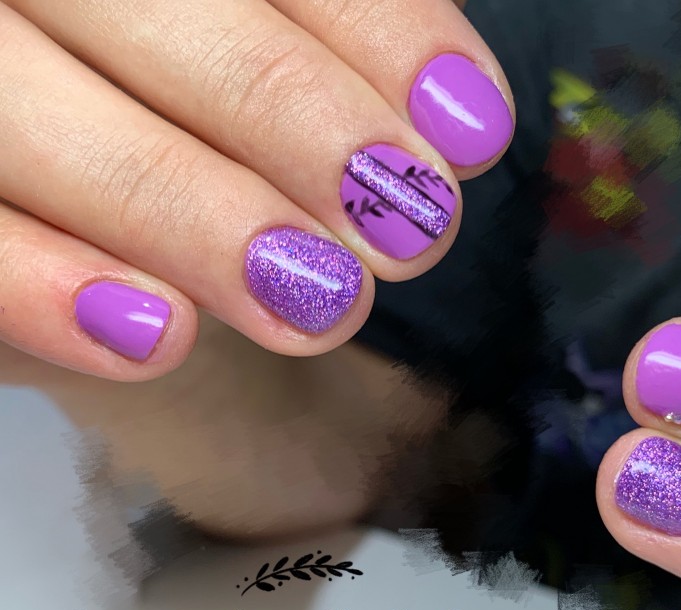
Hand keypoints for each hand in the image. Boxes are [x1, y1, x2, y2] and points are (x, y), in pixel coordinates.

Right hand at [0, 0, 512, 379]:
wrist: (59, 191)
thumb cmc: (170, 116)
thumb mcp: (241, 66)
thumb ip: (335, 60)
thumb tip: (461, 121)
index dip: (376, 29)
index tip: (470, 130)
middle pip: (139, 6)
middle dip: (290, 116)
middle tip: (409, 229)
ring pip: (24, 113)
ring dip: (190, 212)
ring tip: (324, 302)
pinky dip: (39, 285)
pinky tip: (159, 339)